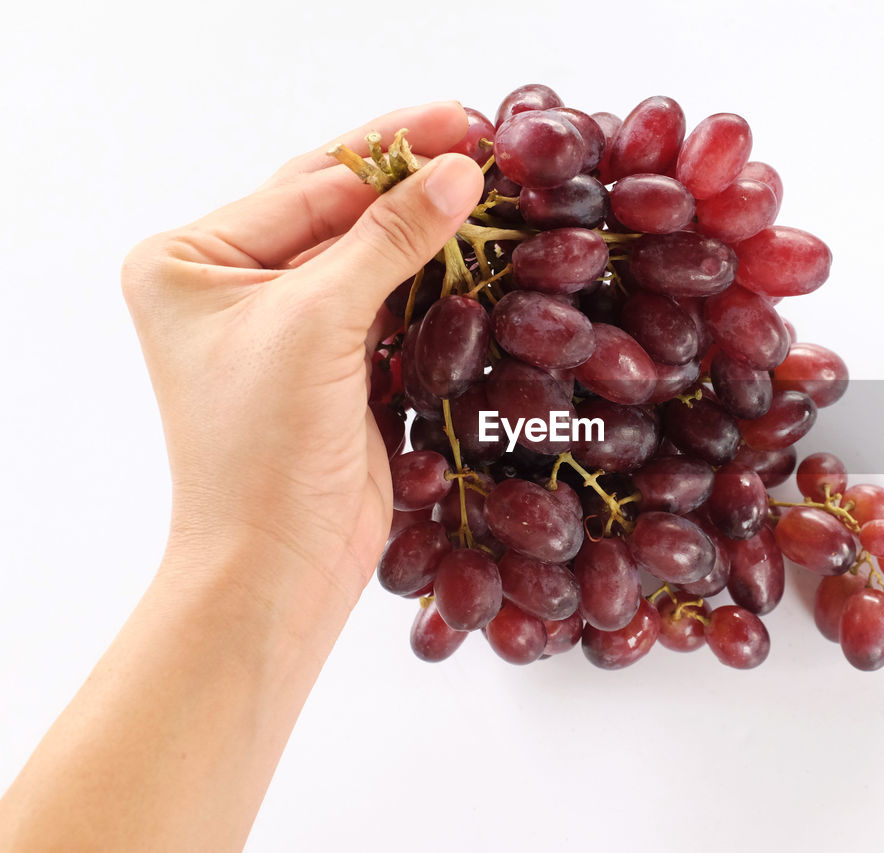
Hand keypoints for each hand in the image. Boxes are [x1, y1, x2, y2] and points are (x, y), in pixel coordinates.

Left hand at [122, 102, 483, 607]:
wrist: (278, 569)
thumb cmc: (261, 451)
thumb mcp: (317, 325)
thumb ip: (388, 240)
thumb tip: (458, 171)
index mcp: (193, 261)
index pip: (308, 184)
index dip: (388, 151)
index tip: (459, 122)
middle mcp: (234, 287)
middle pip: (341, 214)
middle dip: (413, 187)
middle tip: (486, 146)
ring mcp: (289, 328)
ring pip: (375, 260)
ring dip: (432, 235)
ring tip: (497, 195)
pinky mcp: (337, 367)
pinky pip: (394, 306)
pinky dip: (437, 285)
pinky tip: (482, 257)